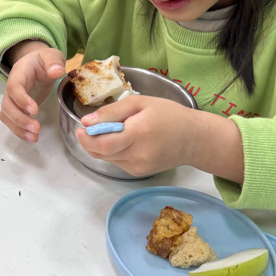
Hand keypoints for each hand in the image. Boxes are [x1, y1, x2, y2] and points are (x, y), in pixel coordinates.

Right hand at [0, 41, 64, 141]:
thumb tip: (56, 71)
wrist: (37, 64)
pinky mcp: (16, 108)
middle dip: (19, 119)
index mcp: (19, 73)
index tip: (35, 111)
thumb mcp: (52, 56)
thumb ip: (54, 62)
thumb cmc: (44, 61)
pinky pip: (11, 121)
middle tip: (36, 128)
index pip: (14, 86)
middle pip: (7, 105)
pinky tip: (32, 137)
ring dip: (18, 128)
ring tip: (34, 137)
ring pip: (6, 115)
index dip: (21, 99)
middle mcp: (11, 87)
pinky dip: (19, 131)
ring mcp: (12, 98)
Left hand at [76, 95, 244, 180]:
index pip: (103, 143)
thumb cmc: (169, 114)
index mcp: (139, 133)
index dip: (86, 138)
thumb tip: (86, 122)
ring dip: (100, 147)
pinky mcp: (139, 173)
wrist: (195, 139)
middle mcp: (138, 154)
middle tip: (87, 130)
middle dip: (89, 142)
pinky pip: (117, 162)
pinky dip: (113, 152)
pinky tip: (123, 141)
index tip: (81, 127)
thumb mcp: (141, 103)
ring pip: (107, 159)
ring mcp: (138, 167)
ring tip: (109, 132)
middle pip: (101, 153)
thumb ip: (112, 112)